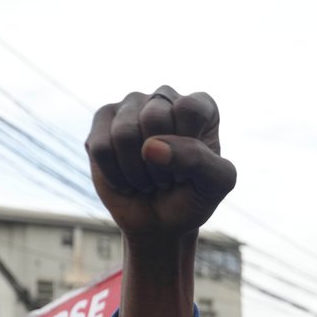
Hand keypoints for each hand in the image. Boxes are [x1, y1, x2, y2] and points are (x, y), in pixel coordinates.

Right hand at [85, 86, 236, 238]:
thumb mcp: (215, 184)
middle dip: (161, 163)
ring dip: (137, 172)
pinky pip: (101, 147)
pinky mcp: (103, 119)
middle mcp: (165, 96)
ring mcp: (131, 104)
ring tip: (148, 180)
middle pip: (155, 118)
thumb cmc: (193, 197)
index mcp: (200, 105)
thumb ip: (199, 160)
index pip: (189, 109)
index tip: (190, 170)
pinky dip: (116, 175)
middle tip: (167, 179)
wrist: (161, 220)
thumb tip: (151, 146)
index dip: (187, 148)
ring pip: (124, 133)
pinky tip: (126, 179)